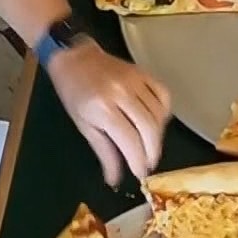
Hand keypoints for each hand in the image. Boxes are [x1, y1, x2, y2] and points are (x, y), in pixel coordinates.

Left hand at [47, 41, 170, 186]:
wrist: (74, 58)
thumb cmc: (74, 94)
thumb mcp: (84, 126)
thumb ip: (104, 152)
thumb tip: (115, 179)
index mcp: (103, 108)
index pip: (130, 140)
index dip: (138, 161)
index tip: (140, 174)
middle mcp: (122, 93)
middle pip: (149, 129)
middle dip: (152, 152)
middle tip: (148, 164)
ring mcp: (135, 80)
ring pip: (159, 114)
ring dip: (158, 135)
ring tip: (149, 146)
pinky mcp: (144, 72)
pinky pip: (164, 95)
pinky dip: (164, 112)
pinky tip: (156, 122)